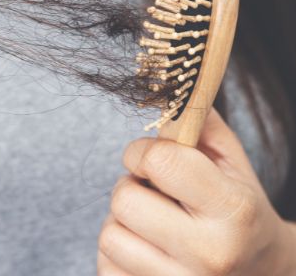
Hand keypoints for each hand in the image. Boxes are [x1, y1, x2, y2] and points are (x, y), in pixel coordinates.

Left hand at [97, 109, 295, 274]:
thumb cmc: (239, 213)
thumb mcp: (232, 164)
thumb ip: (198, 122)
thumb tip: (163, 85)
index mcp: (233, 212)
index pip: (159, 161)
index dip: (144, 151)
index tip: (151, 158)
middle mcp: (208, 255)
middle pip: (124, 199)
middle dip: (131, 186)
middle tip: (153, 193)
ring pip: (109, 234)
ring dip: (122, 222)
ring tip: (152, 224)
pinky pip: (104, 264)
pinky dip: (118, 251)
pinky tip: (147, 249)